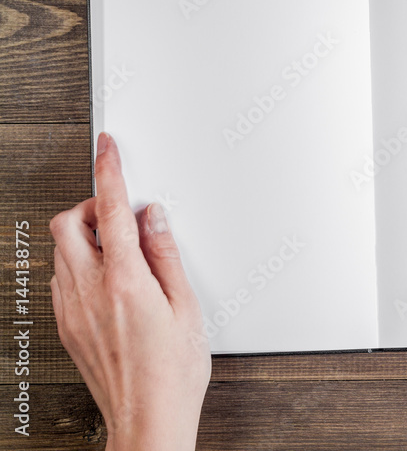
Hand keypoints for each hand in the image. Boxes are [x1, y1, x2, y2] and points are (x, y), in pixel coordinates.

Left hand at [49, 132, 210, 450]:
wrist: (148, 418)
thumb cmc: (173, 372)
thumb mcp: (187, 307)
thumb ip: (166, 255)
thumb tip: (154, 219)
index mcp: (125, 281)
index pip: (109, 210)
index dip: (109, 171)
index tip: (108, 148)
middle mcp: (89, 292)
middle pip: (67, 224)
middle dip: (89, 206)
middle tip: (120, 213)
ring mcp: (71, 311)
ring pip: (60, 251)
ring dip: (86, 237)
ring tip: (124, 252)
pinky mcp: (66, 327)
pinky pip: (61, 279)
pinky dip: (81, 265)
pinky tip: (111, 280)